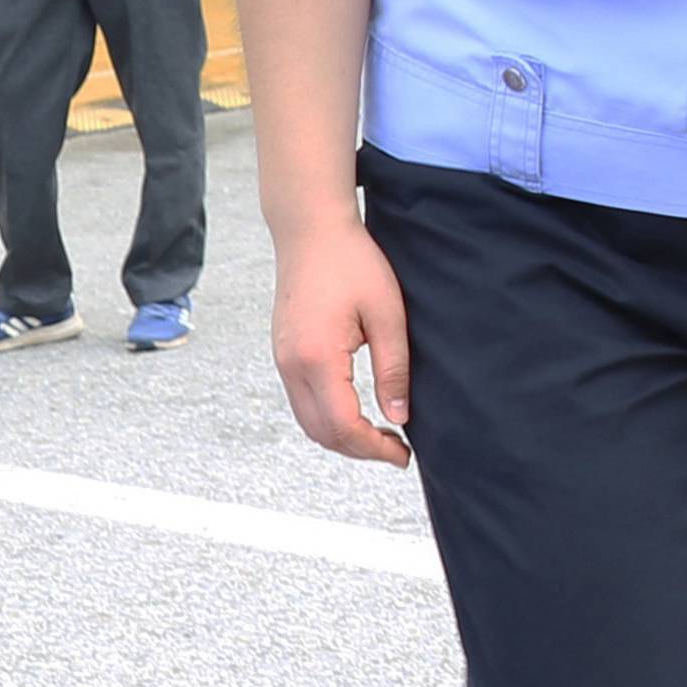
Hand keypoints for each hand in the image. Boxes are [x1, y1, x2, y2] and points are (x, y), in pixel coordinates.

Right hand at [270, 211, 413, 465]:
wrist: (310, 232)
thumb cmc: (353, 263)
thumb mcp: (388, 315)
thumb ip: (393, 370)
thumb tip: (398, 416)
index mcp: (318, 358)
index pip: (343, 425)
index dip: (374, 447)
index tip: (404, 453)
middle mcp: (291, 366)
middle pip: (320, 433)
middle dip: (359, 450)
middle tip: (396, 451)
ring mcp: (282, 362)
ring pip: (308, 422)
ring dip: (342, 437)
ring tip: (379, 434)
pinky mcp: (283, 355)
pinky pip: (302, 402)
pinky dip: (328, 419)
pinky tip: (356, 411)